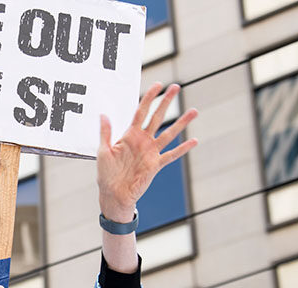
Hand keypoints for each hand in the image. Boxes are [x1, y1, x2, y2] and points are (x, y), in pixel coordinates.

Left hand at [97, 82, 198, 221]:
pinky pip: (171, 155)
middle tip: (176, 87)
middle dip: (166, 102)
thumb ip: (106, 133)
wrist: (113, 194)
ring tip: (193, 111)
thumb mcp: (103, 151)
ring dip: (181, 123)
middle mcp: (142, 141)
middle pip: (157, 117)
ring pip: (168, 133)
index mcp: (129, 136)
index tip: (157, 85)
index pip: (141, 112)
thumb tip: (103, 114)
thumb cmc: (106, 174)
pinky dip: (183, 149)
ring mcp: (151, 152)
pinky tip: (194, 141)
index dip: (149, 98)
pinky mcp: (156, 164)